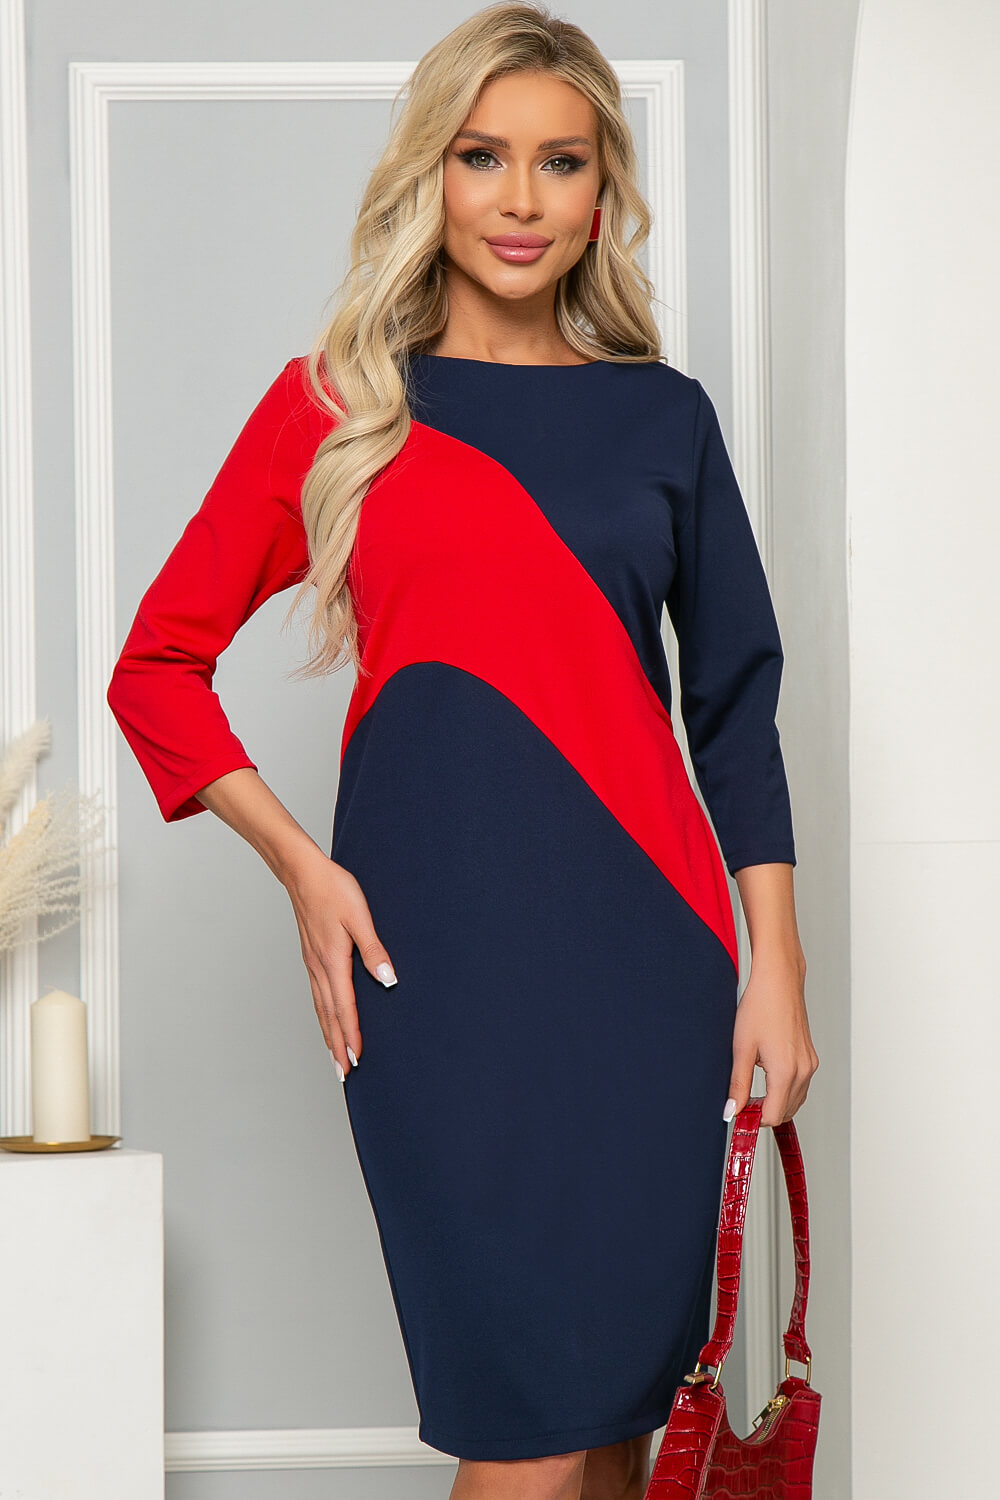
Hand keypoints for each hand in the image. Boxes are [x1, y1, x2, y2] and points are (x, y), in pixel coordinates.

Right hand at [281, 844, 397, 1080]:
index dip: (351, 1035)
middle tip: (343, 1074)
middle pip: (329, 1016)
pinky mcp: (311, 957)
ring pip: (321, 1008)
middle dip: (337, 1046)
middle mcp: (320, 968)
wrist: (302, 873)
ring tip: (334, 1057)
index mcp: (333, 961)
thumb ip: (374, 949)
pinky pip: (317, 995)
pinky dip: (322, 1015)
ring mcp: (313, 963)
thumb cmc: (333, 890)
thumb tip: (387, 979)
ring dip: (328, 1034)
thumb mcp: (360, 916)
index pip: (344, 1007)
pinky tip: (325, 1019)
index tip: (356, 1060)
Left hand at [726, 950, 817, 1127]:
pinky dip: (784, 1090)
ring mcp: (810, 1064)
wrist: (779, 980)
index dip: (754, 1119)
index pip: (773, 1116)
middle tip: (741, 1101)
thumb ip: (738, 1084)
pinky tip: (767, 1074)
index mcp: (786, 1071)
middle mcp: (803, 1070)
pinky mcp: (810, 1057)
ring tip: (752, 1087)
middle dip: (764, 1113)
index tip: (738, 1113)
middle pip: (786, 1112)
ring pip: (794, 1100)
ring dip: (775, 1102)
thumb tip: (732, 1111)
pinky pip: (800, 1086)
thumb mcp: (741, 1047)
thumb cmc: (760, 1006)